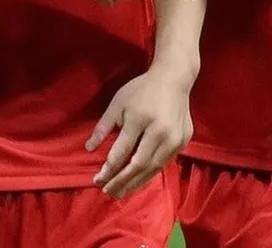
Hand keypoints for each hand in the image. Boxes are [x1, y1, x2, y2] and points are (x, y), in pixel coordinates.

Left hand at [86, 66, 193, 199]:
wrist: (173, 79)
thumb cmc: (141, 90)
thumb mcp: (118, 103)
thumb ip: (103, 126)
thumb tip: (88, 149)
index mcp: (140, 119)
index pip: (122, 152)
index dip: (109, 169)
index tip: (97, 180)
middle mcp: (159, 131)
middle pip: (138, 165)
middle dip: (122, 181)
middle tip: (108, 192)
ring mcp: (174, 139)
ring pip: (153, 169)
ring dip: (136, 183)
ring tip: (121, 192)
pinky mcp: (183, 142)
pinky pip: (164, 163)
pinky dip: (150, 174)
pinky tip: (138, 180)